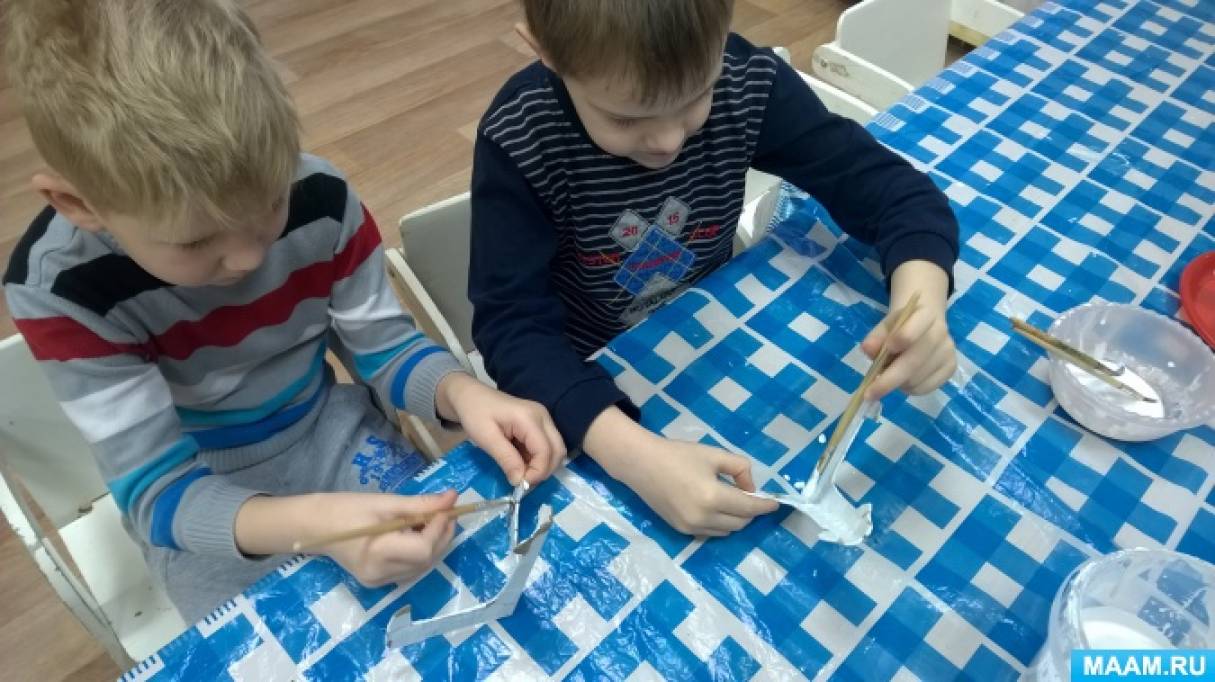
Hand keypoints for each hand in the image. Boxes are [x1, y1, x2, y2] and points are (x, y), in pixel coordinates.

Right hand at [316, 490, 457, 586]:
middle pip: (427, 561)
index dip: (440, 528)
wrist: (315, 526)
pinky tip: (417, 535)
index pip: (423, 548)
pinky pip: (410, 570)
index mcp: (378, 554)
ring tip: (432, 521)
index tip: (446, 507)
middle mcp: (380, 574)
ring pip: (422, 567)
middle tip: (445, 512)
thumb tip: (453, 498)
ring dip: (434, 545)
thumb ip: (420, 504)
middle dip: (442, 536)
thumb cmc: (346, 509)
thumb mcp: (384, 502)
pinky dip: (421, 553)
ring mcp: (379, 582)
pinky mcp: (378, 582)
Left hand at [436, 372, 565, 485]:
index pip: (545, 451)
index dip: (537, 472)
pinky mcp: (539, 424)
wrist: (470, 396)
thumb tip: (521, 481)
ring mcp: (543, 419)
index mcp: (529, 418)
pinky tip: (521, 464)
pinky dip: (537, 460)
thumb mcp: (486, 438)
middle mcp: (542, 417)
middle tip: (523, 483)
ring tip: (521, 475)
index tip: (520, 486)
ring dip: (542, 466)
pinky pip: (546, 447)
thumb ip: (506, 459)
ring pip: (555, 450)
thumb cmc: (475, 413)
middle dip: (544, 471)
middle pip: (558, 451)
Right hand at [584, 408, 777, 535]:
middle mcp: (704, 518)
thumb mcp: (714, 454)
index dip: (765, 505)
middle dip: (750, 511)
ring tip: (731, 500)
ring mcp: (691, 527)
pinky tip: (715, 507)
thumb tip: (750, 487)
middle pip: (740, 523)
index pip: (749, 508)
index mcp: (713, 497)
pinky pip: (711, 532)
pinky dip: (720, 523)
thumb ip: (739, 468)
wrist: (641, 464)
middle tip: (750, 495)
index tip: (775, 503)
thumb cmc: (678, 455)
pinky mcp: (681, 530)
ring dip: (736, 519)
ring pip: (727, 531)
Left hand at [862, 260, 956, 398]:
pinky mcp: (951, 368)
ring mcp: (948, 352)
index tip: (876, 359)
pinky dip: (909, 389)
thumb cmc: (900, 327)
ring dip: (898, 384)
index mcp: (924, 315)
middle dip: (888, 381)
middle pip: (913, 362)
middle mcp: (941, 332)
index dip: (893, 346)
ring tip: (891, 375)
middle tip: (869, 393)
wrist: (925, 326)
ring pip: (917, 379)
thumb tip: (867, 349)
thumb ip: (875, 337)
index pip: (909, 332)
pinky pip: (925, 388)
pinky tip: (905, 380)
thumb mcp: (885, 327)